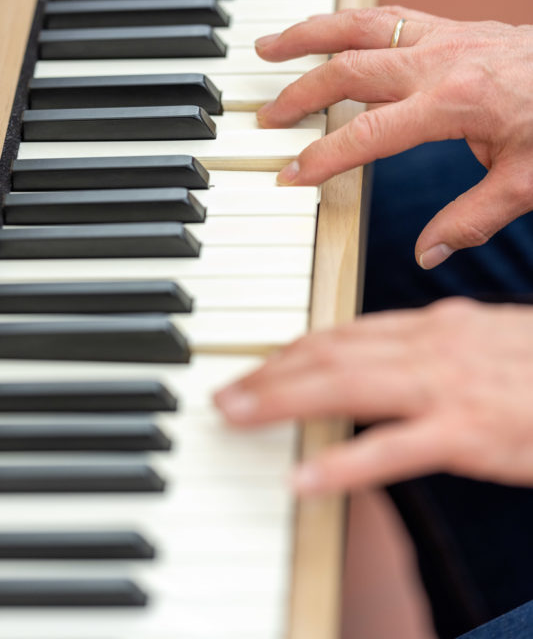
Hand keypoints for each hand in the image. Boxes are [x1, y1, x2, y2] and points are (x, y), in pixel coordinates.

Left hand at [215, 298, 532, 494]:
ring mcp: (449, 386)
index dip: (292, 347)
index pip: (345, 329)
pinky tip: (303, 478)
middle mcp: (433, 345)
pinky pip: (393, 450)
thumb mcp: (483, 343)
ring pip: (347, 384)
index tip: (258, 364)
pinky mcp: (471, 433)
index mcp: (435, 325)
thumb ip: (431, 347)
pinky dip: (343, 463)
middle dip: (271, 370)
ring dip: (282, 399)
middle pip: (332, 350)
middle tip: (226, 390)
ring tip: (236, 415)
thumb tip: (383, 356)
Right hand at [255, 7, 532, 268]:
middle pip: (348, 70)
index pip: (368, 131)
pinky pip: (387, 16)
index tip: (290, 174)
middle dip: (299, 96)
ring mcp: (446, 36)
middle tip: (266, 118)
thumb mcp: (527, 184)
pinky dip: (348, 21)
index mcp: (456, 101)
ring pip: (359, 25)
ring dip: (308, 35)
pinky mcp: (454, 27)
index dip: (323, 156)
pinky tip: (327, 31)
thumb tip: (427, 253)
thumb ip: (470, 220)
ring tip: (267, 47)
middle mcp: (442, 59)